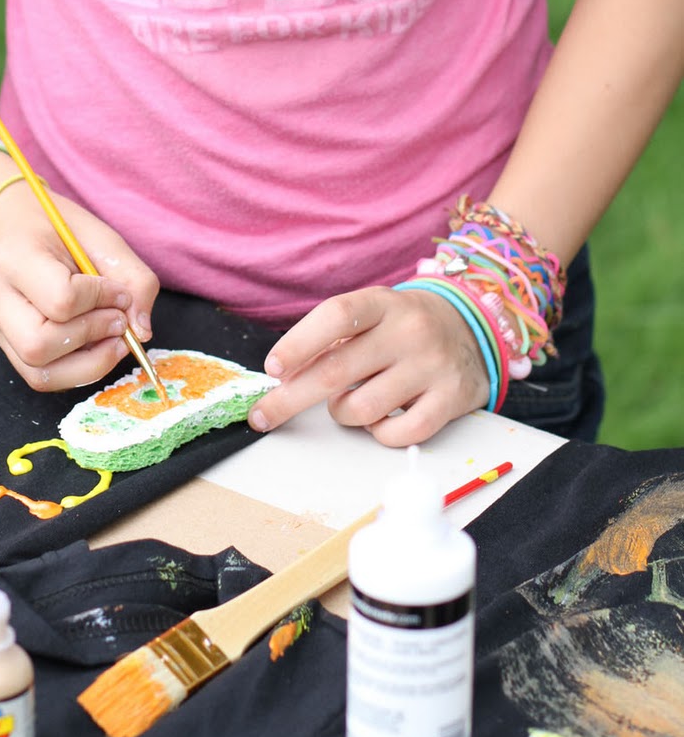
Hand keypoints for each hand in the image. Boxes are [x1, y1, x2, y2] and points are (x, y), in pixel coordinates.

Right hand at [0, 179, 159, 392]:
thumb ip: (133, 277)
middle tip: (119, 320)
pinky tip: (95, 348)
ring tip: (113, 340)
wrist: (9, 227)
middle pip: (39, 345)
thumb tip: (141, 332)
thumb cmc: (56, 228)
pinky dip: (77, 371)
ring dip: (89, 364)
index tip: (119, 292)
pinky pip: (41, 377)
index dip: (101, 300)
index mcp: (13, 257)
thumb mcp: (101, 237)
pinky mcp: (4, 345)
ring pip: (39, 373)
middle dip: (92, 337)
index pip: (60, 299)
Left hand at [247, 285, 489, 446]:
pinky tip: (379, 420)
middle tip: (263, 416)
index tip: (272, 369)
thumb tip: (284, 381)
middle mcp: (409, 330)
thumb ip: (332, 342)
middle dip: (290, 399)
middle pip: (337, 370)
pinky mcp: (452, 399)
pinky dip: (378, 434)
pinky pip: (398, 434)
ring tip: (348, 403)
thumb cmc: (401, 327)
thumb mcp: (371, 316)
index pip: (335, 316)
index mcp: (382, 302)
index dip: (298, 343)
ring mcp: (432, 365)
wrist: (471, 329)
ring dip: (341, 414)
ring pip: (362, 408)